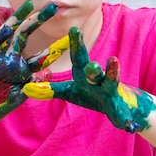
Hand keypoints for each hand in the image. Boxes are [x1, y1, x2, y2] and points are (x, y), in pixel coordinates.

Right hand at [0, 0, 68, 126]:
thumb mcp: (16, 98)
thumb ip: (31, 87)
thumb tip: (47, 74)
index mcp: (22, 69)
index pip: (42, 55)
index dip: (56, 46)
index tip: (71, 36)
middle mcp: (11, 58)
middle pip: (28, 35)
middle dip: (40, 20)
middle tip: (54, 5)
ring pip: (11, 33)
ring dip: (21, 19)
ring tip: (31, 4)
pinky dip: (2, 34)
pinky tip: (10, 25)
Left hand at [23, 27, 155, 132]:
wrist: (124, 108)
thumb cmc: (93, 95)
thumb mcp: (72, 92)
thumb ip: (51, 89)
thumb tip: (26, 88)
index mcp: (84, 75)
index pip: (78, 57)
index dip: (74, 44)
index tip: (73, 29)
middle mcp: (99, 79)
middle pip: (91, 65)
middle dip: (83, 51)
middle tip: (77, 35)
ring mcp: (112, 93)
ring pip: (111, 81)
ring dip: (111, 71)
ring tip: (113, 60)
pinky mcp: (123, 112)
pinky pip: (126, 118)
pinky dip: (128, 121)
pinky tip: (130, 126)